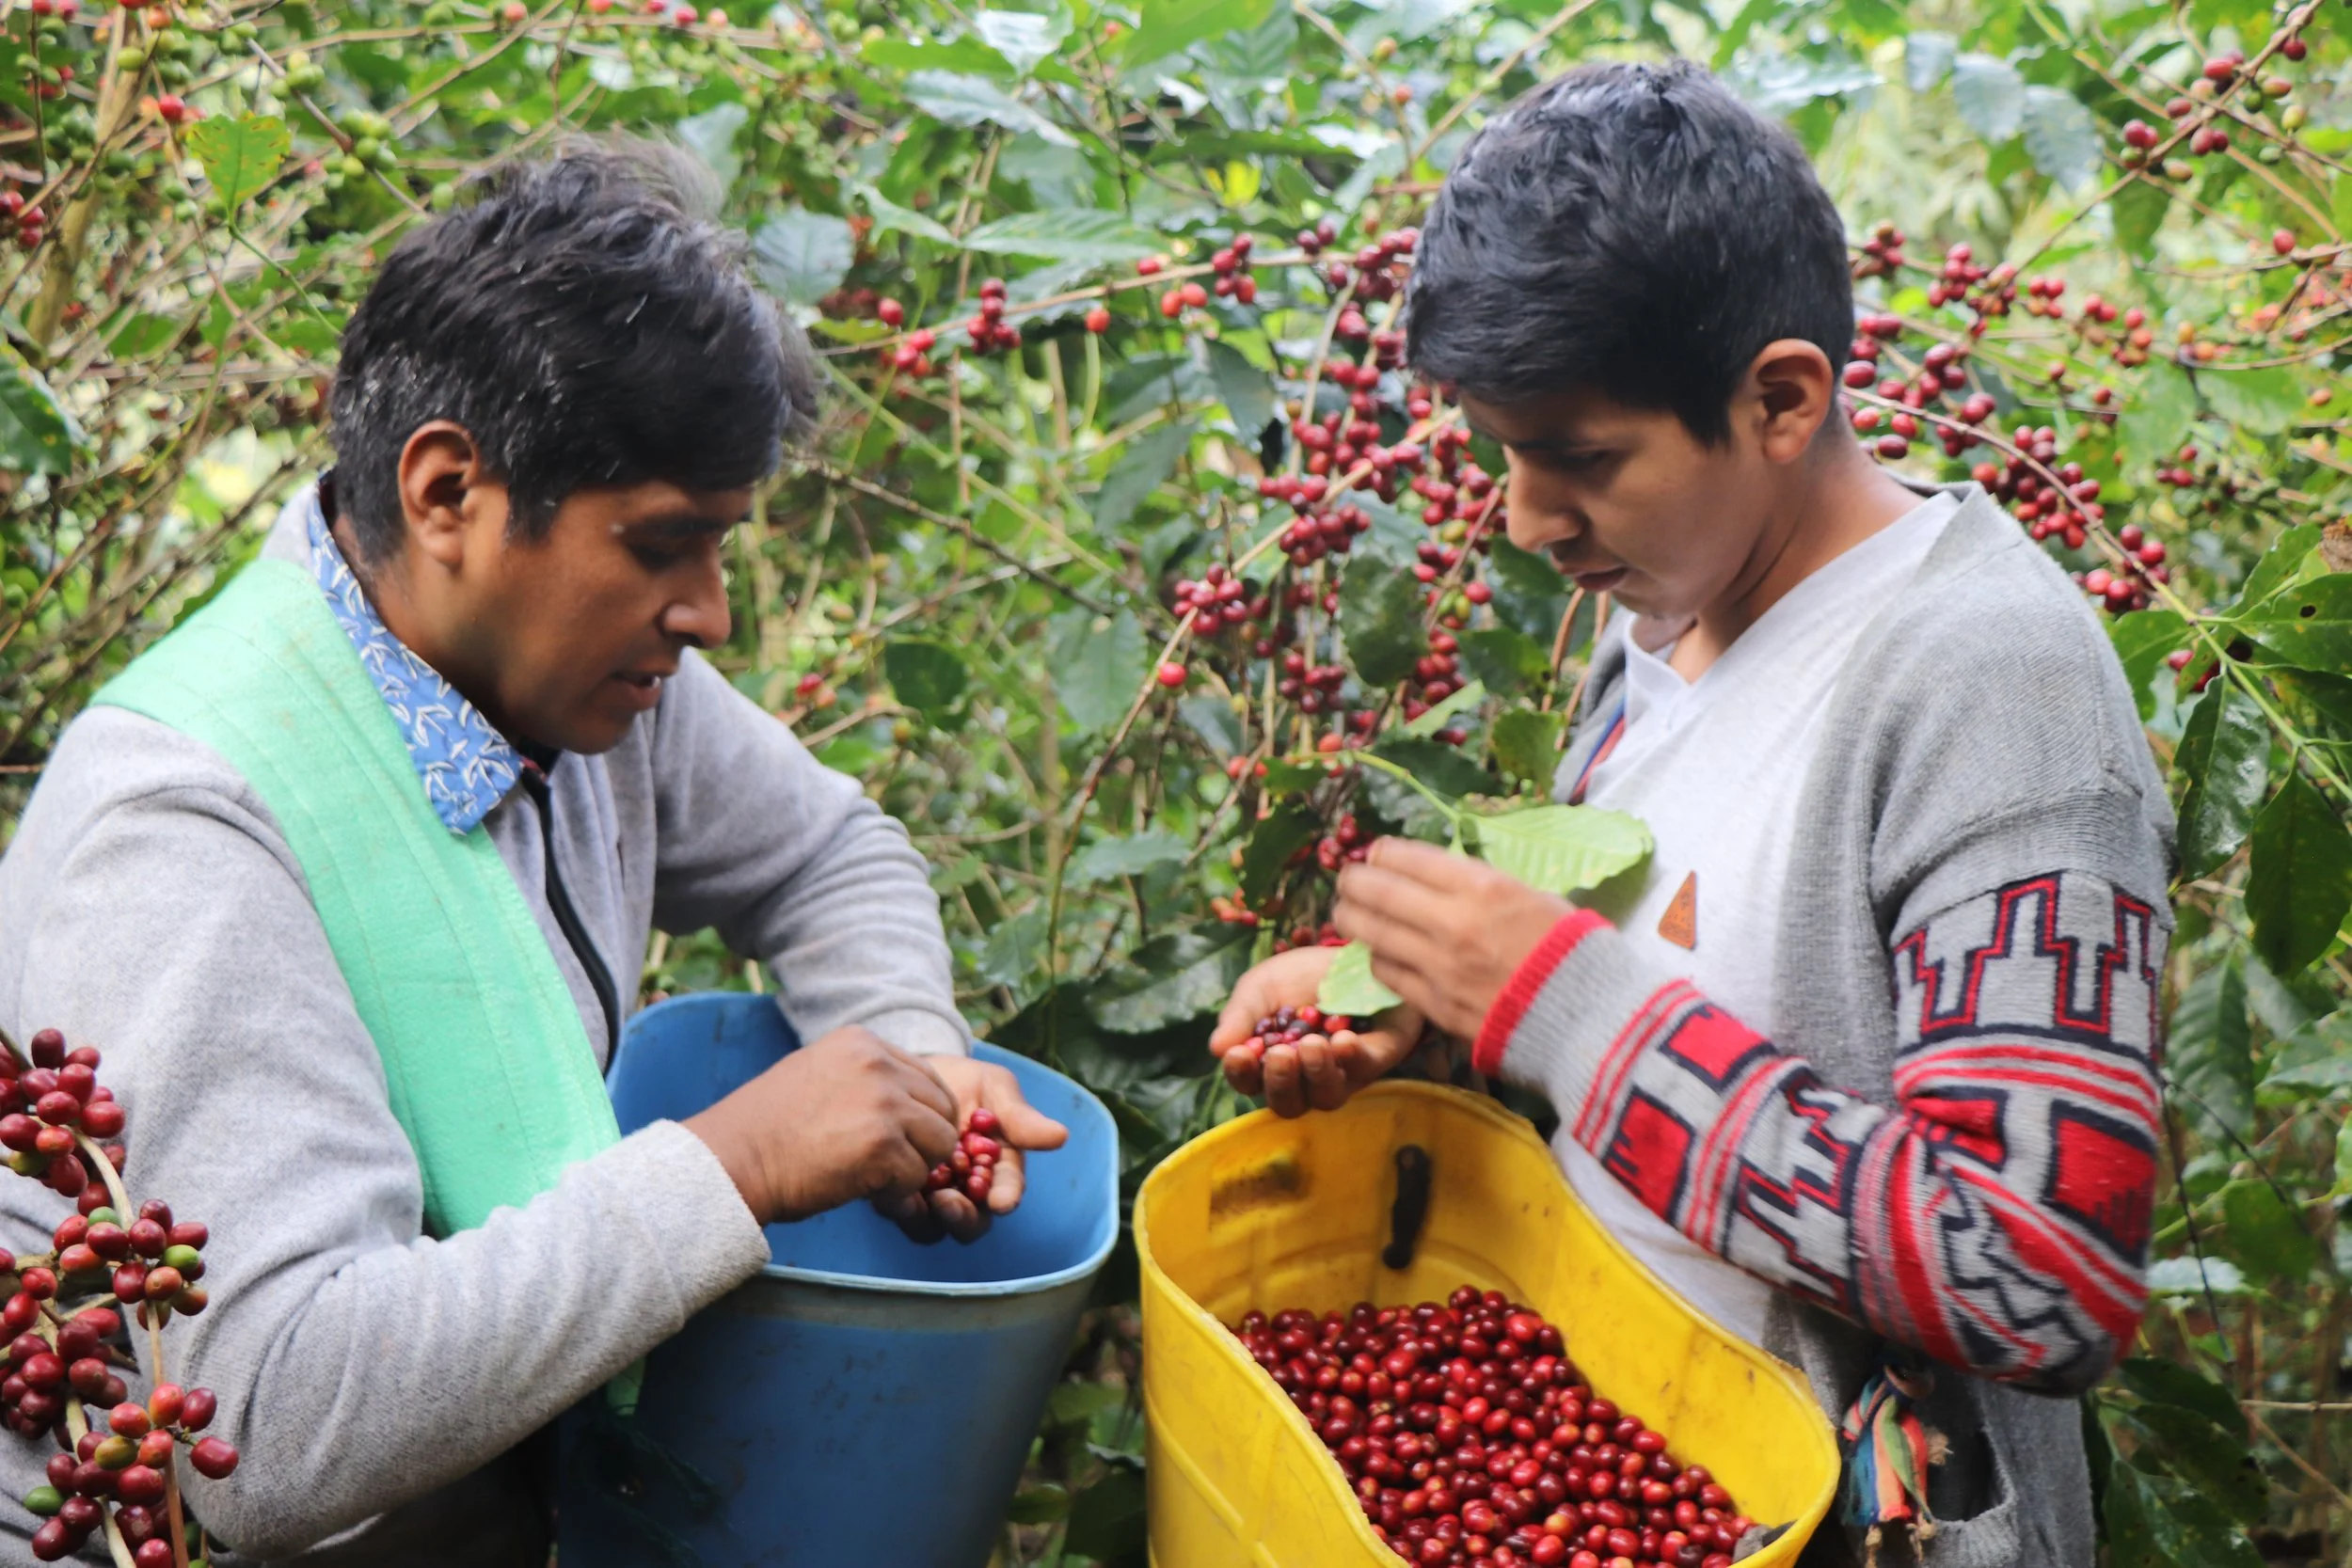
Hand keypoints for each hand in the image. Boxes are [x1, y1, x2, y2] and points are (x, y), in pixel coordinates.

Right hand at [684, 1026, 959, 1226]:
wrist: (731, 1161)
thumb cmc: (766, 1129)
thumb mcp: (816, 1075)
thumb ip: (863, 1078)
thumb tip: (907, 1100)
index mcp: (862, 1042)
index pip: (927, 1077)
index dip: (919, 1116)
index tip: (894, 1139)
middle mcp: (878, 1063)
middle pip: (942, 1108)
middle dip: (924, 1142)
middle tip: (890, 1165)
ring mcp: (883, 1102)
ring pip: (941, 1142)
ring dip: (915, 1167)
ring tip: (877, 1178)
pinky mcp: (883, 1145)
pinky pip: (918, 1176)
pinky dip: (896, 1192)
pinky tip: (864, 1191)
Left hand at [892, 1053, 1068, 1242]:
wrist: (913, 1071)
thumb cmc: (963, 1081)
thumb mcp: (994, 1088)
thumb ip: (1020, 1116)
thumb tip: (1060, 1136)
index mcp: (999, 1169)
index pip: (1007, 1191)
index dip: (1006, 1198)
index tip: (1002, 1200)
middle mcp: (968, 1191)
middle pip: (972, 1223)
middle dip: (963, 1217)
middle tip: (949, 1200)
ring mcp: (932, 1196)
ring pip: (935, 1227)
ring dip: (931, 1216)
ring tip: (923, 1190)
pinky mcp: (897, 1192)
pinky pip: (900, 1213)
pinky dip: (899, 1204)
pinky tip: (896, 1178)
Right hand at [1208, 945, 1425, 1117]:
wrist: (1352, 951)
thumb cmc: (1301, 975)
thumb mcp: (1262, 987)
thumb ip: (1241, 1016)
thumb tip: (1217, 1049)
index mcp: (1270, 1062)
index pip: (1250, 1082)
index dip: (1242, 1074)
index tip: (1239, 1053)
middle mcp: (1306, 1077)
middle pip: (1288, 1103)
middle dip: (1281, 1081)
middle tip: (1280, 1053)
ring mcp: (1343, 1073)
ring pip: (1327, 1096)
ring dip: (1316, 1073)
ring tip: (1312, 1044)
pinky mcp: (1377, 1057)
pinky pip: (1365, 1069)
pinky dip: (1352, 1058)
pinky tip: (1343, 1039)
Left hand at [1333, 838, 1571, 1039]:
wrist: (1591, 1022)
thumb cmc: (1575, 951)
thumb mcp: (1536, 898)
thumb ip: (1486, 886)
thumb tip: (1446, 879)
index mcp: (1483, 888)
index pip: (1409, 859)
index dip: (1383, 854)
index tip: (1376, 854)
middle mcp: (1452, 923)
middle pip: (1378, 892)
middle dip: (1354, 881)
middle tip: (1347, 880)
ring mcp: (1439, 968)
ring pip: (1373, 935)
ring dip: (1353, 920)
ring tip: (1347, 913)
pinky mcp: (1436, 1007)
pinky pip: (1390, 976)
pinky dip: (1378, 960)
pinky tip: (1379, 954)